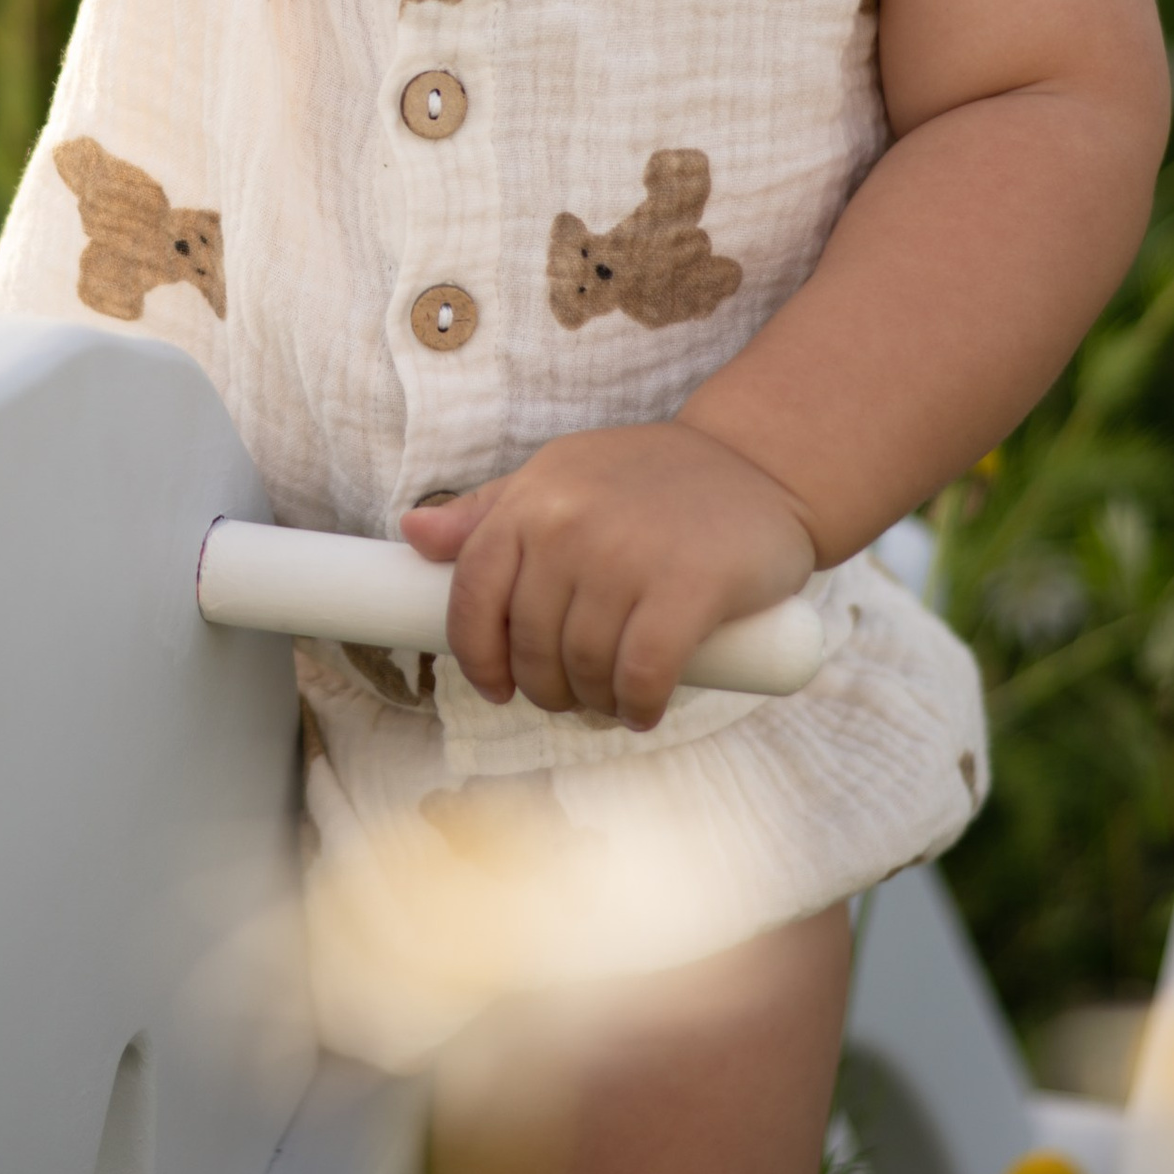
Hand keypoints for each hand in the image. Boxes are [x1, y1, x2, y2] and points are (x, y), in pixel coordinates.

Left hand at [401, 423, 816, 729]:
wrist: (761, 464)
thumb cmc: (652, 479)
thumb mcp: (561, 476)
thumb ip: (488, 511)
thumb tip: (411, 533)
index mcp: (531, 499)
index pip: (472, 598)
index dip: (477, 658)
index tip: (497, 688)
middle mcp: (570, 525)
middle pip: (531, 647)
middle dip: (547, 689)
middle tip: (573, 696)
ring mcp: (628, 556)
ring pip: (584, 668)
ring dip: (595, 703)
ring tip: (612, 700)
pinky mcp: (689, 587)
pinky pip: (640, 676)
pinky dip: (637, 707)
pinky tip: (644, 710)